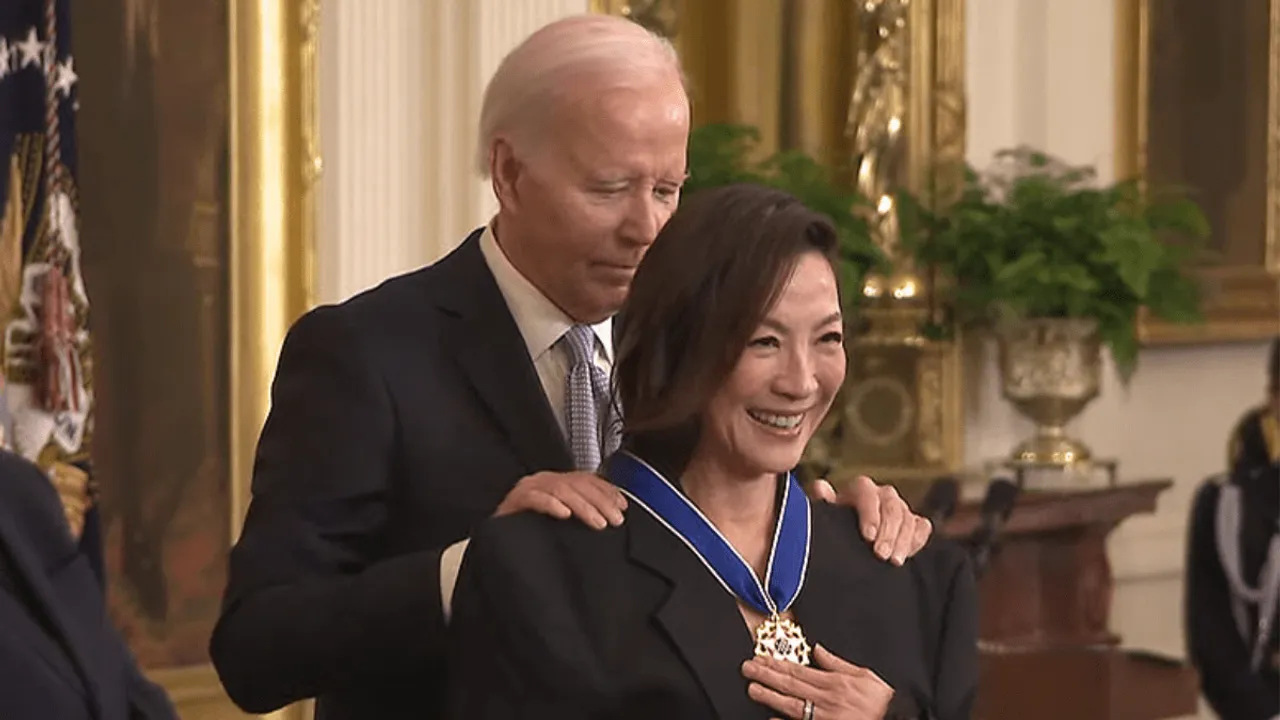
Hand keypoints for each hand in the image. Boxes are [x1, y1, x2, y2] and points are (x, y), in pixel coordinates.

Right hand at [494, 471, 626, 528]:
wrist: (493, 543)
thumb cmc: (526, 531)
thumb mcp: (560, 520)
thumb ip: (580, 513)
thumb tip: (611, 516)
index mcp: (556, 483)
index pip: (586, 479)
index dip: (607, 491)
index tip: (623, 507)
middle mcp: (543, 481)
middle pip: (577, 484)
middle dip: (600, 501)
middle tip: (615, 520)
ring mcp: (528, 489)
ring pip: (561, 490)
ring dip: (583, 506)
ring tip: (598, 523)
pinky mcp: (514, 501)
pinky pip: (535, 499)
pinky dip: (551, 505)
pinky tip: (564, 515)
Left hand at [743, 644, 892, 719]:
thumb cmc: (883, 703)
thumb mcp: (865, 676)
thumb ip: (838, 663)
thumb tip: (819, 650)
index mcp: (835, 682)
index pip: (799, 670)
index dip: (777, 664)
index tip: (760, 658)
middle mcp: (827, 699)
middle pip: (791, 685)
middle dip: (767, 676)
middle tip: (748, 669)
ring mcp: (824, 717)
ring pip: (791, 705)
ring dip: (770, 697)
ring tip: (753, 689)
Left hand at [810, 476, 930, 564]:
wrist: (849, 542)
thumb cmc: (834, 528)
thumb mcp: (825, 517)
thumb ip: (823, 502)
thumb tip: (821, 488)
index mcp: (859, 489)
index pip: (867, 493)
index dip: (869, 514)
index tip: (868, 536)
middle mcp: (882, 495)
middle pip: (891, 507)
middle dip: (888, 533)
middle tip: (881, 555)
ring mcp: (900, 508)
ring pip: (908, 518)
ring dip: (903, 541)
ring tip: (894, 561)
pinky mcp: (914, 523)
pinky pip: (922, 527)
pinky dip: (917, 540)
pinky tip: (907, 555)